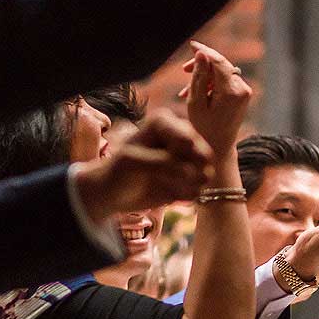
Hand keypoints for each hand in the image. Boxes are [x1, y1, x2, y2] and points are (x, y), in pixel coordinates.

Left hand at [72, 111, 212, 220]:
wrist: (113, 193)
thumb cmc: (118, 171)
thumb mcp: (133, 162)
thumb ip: (163, 163)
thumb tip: (194, 174)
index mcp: (165, 123)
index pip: (187, 139)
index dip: (176, 156)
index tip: (156, 163)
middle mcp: (181, 137)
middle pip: (202, 156)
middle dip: (183, 172)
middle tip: (160, 177)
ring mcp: (189, 159)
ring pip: (205, 174)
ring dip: (183, 185)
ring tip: (161, 184)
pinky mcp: (191, 179)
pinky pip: (199, 190)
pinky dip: (183, 195)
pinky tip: (167, 194)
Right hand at [176, 42, 253, 152]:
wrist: (218, 147)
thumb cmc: (203, 128)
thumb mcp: (195, 102)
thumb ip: (198, 77)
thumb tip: (201, 54)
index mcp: (232, 91)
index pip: (220, 62)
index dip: (205, 51)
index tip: (192, 45)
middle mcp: (243, 89)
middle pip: (221, 66)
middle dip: (202, 65)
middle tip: (184, 70)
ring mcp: (244, 92)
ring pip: (221, 74)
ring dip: (203, 77)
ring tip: (185, 91)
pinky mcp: (242, 95)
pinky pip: (224, 82)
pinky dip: (210, 84)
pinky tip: (195, 93)